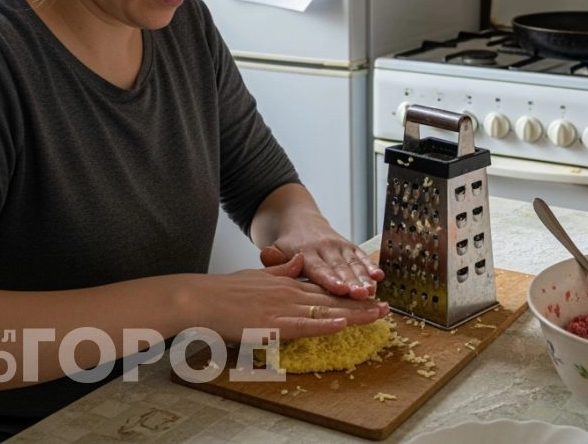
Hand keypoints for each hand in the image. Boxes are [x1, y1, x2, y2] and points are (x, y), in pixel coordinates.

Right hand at [197, 254, 387, 340]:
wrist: (200, 298)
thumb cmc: (224, 290)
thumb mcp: (258, 274)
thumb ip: (281, 270)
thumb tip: (301, 261)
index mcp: (287, 283)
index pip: (325, 289)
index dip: (349, 293)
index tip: (370, 296)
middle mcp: (289, 293)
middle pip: (332, 300)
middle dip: (361, 305)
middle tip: (386, 308)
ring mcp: (281, 308)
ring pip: (324, 312)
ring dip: (353, 314)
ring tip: (377, 315)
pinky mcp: (270, 325)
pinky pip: (303, 326)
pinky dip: (323, 325)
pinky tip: (341, 324)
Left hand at [249, 184, 384, 299]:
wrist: (300, 221)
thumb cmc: (287, 244)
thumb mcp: (275, 249)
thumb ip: (273, 258)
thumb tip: (266, 256)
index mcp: (305, 253)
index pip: (319, 269)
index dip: (331, 280)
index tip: (341, 289)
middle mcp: (325, 248)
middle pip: (340, 269)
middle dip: (352, 282)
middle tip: (362, 295)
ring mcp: (339, 247)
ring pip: (353, 264)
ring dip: (364, 278)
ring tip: (372, 291)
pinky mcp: (349, 246)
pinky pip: (361, 256)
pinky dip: (371, 266)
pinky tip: (379, 276)